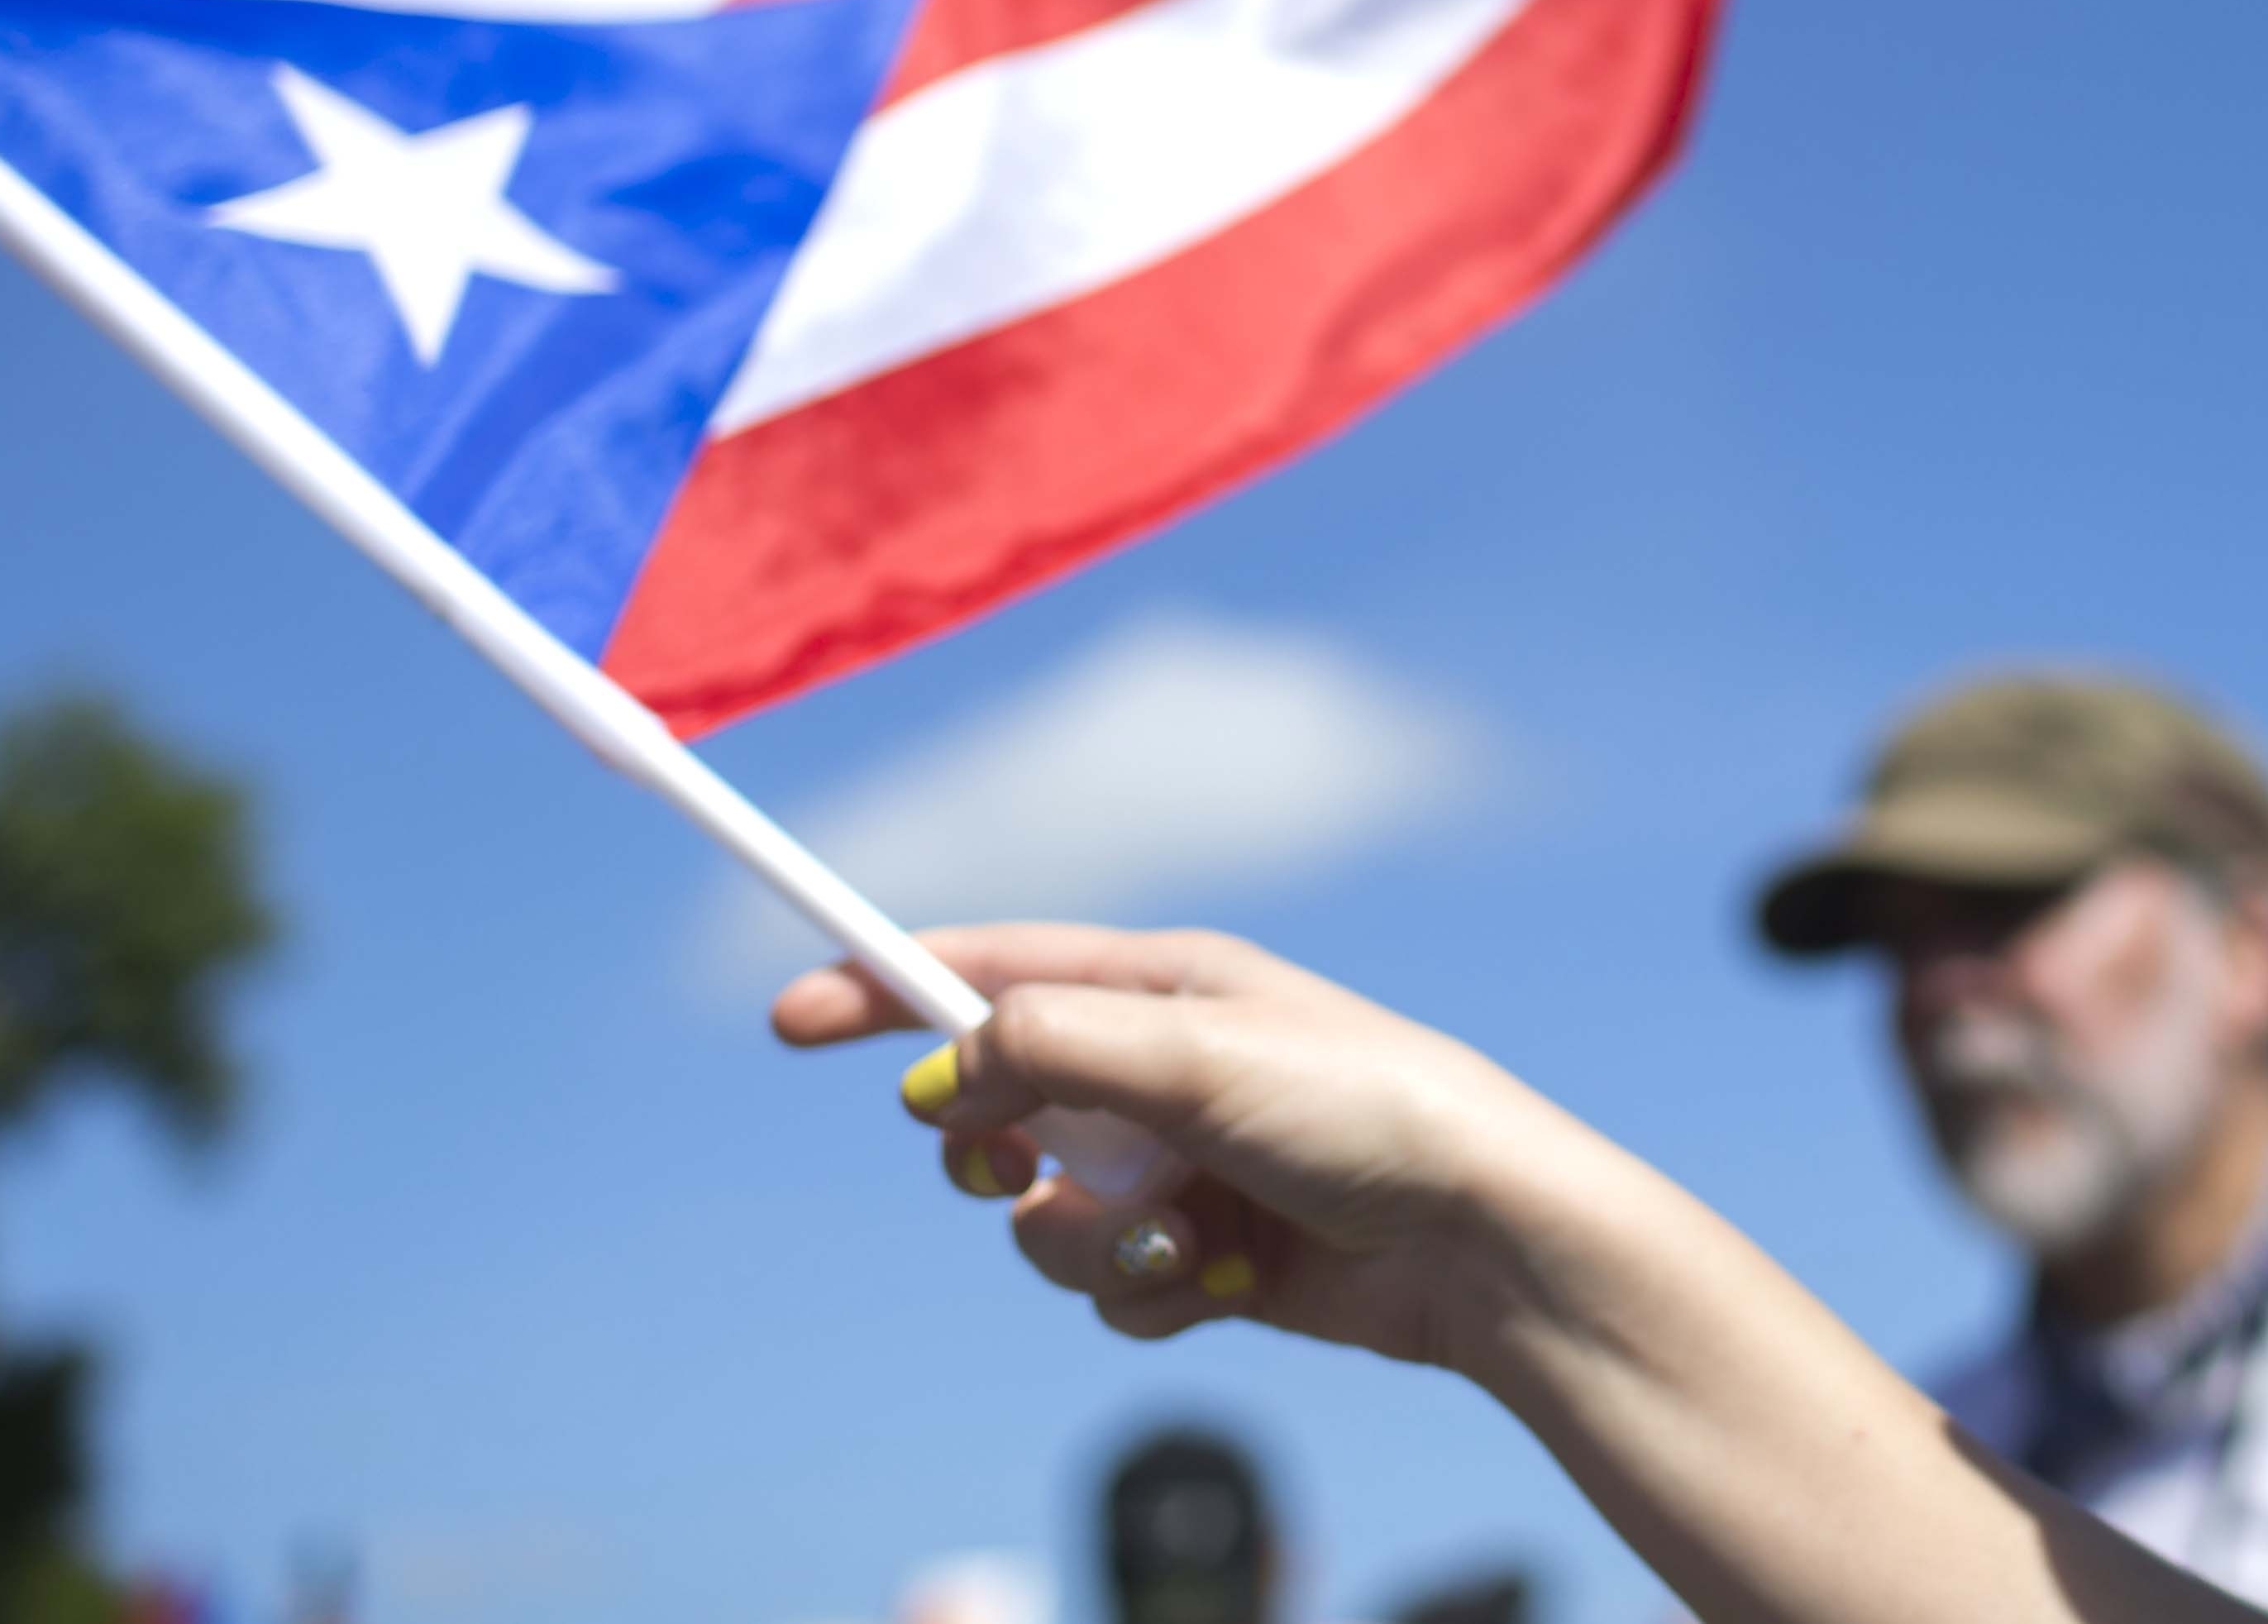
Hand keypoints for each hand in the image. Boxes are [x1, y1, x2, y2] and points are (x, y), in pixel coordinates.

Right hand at [772, 922, 1574, 1371]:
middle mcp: (1165, 1068)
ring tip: (1180, 1242)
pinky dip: (1148, 1296)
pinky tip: (1227, 1286)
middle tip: (1024, 1172)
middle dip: (994, 1155)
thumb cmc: (1363, 1113)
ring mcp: (1183, 1166)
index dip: (885, 988)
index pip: (990, 971)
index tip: (789, 1018)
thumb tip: (944, 1071)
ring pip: (1044, 1219)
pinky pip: (1108, 1288)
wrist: (1478, 1240)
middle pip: (997, 1109)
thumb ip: (1054, 1047)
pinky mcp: (1209, 1255)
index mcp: (1165, 985)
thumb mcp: (1196, 1056)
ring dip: (1088, 1246)